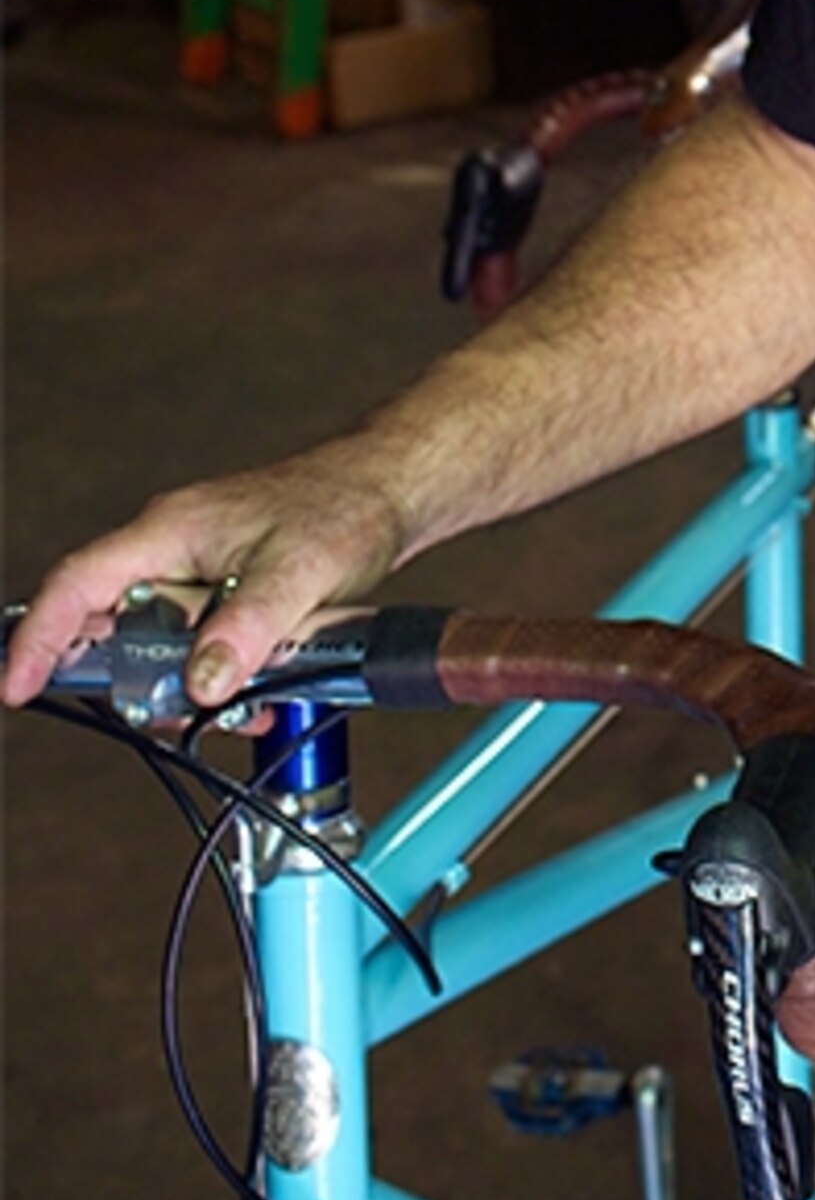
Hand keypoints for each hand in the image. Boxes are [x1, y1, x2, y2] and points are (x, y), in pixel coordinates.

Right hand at [2, 447, 405, 713]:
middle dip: (132, 677)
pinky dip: (221, 672)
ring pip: (158, 641)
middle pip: (111, 623)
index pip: (77, 584)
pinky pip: (199, 641)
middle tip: (171, 711)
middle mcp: (171, 547)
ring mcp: (197, 568)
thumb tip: (201, 683)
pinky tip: (262, 687)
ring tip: (242, 701)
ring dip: (188, 682)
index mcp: (169, 531)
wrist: (392, 488)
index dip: (39, 637)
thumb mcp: (299, 572)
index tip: (17, 687)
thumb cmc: (345, 507)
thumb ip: (248, 627)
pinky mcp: (226, 589)